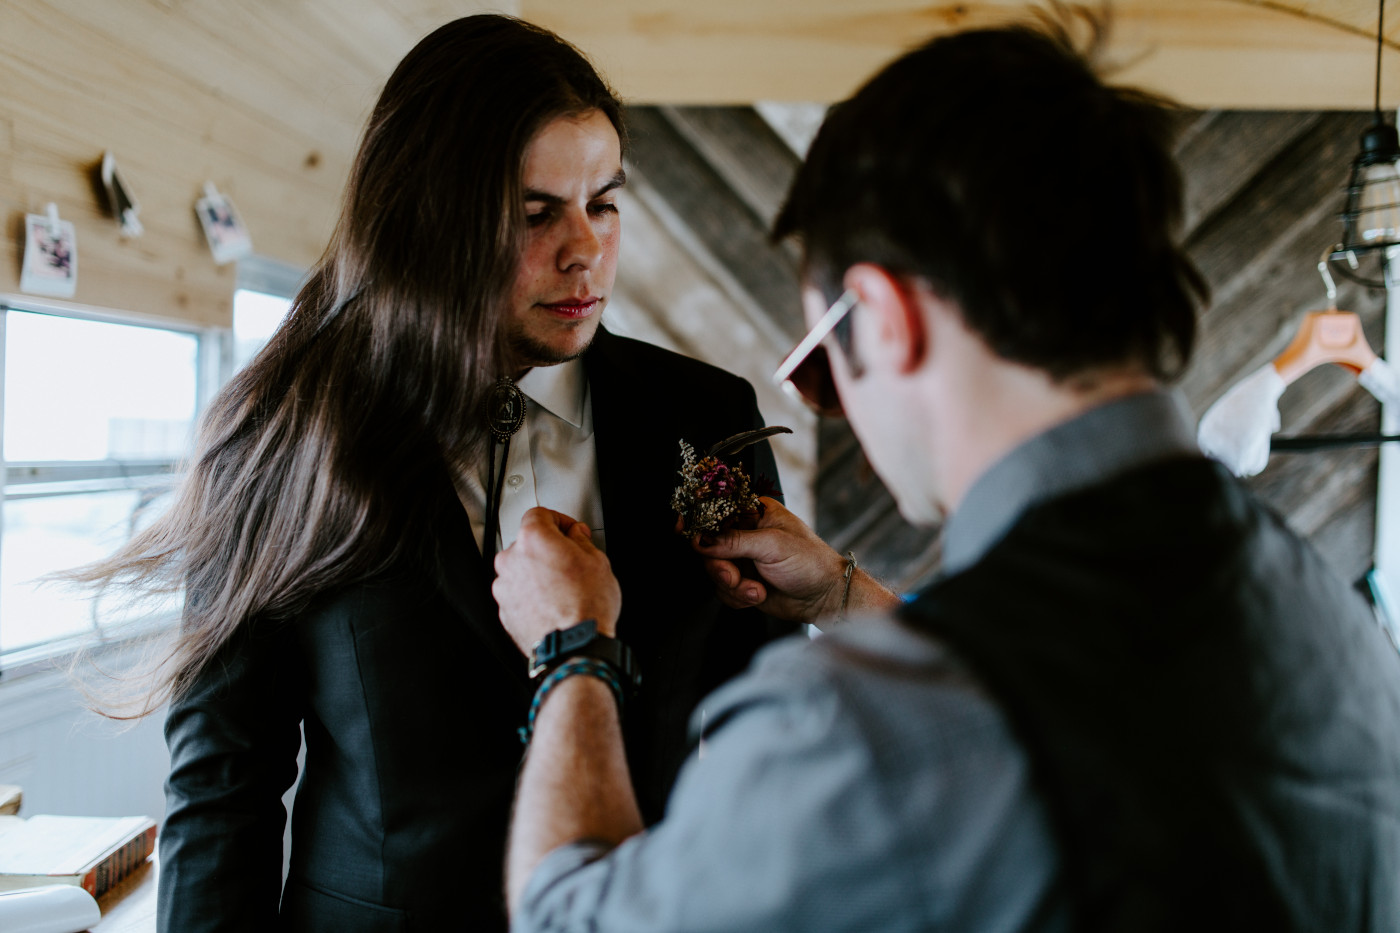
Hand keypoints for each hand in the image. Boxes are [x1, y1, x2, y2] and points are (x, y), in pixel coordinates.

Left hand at [493, 508, 621, 654]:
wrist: (574, 646)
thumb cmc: (586, 606)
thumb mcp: (597, 561)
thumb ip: (581, 541)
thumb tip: (577, 536)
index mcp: (533, 539)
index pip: (539, 514)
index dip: (559, 520)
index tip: (570, 530)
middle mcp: (511, 560)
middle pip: (527, 543)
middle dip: (548, 548)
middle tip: (571, 559)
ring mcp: (505, 587)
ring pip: (521, 570)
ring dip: (538, 573)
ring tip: (564, 587)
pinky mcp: (505, 611)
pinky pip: (518, 594)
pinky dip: (532, 595)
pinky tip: (554, 603)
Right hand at [692, 497, 886, 624]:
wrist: (824, 597)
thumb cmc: (811, 562)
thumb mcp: (773, 545)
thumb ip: (735, 541)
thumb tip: (703, 539)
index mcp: (755, 513)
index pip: (718, 510)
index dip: (699, 520)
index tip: (685, 529)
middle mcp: (745, 534)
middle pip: (709, 545)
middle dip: (720, 566)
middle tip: (733, 576)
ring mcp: (743, 559)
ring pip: (714, 571)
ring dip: (734, 585)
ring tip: (756, 590)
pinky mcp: (743, 582)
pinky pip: (723, 590)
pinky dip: (738, 597)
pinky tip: (759, 596)